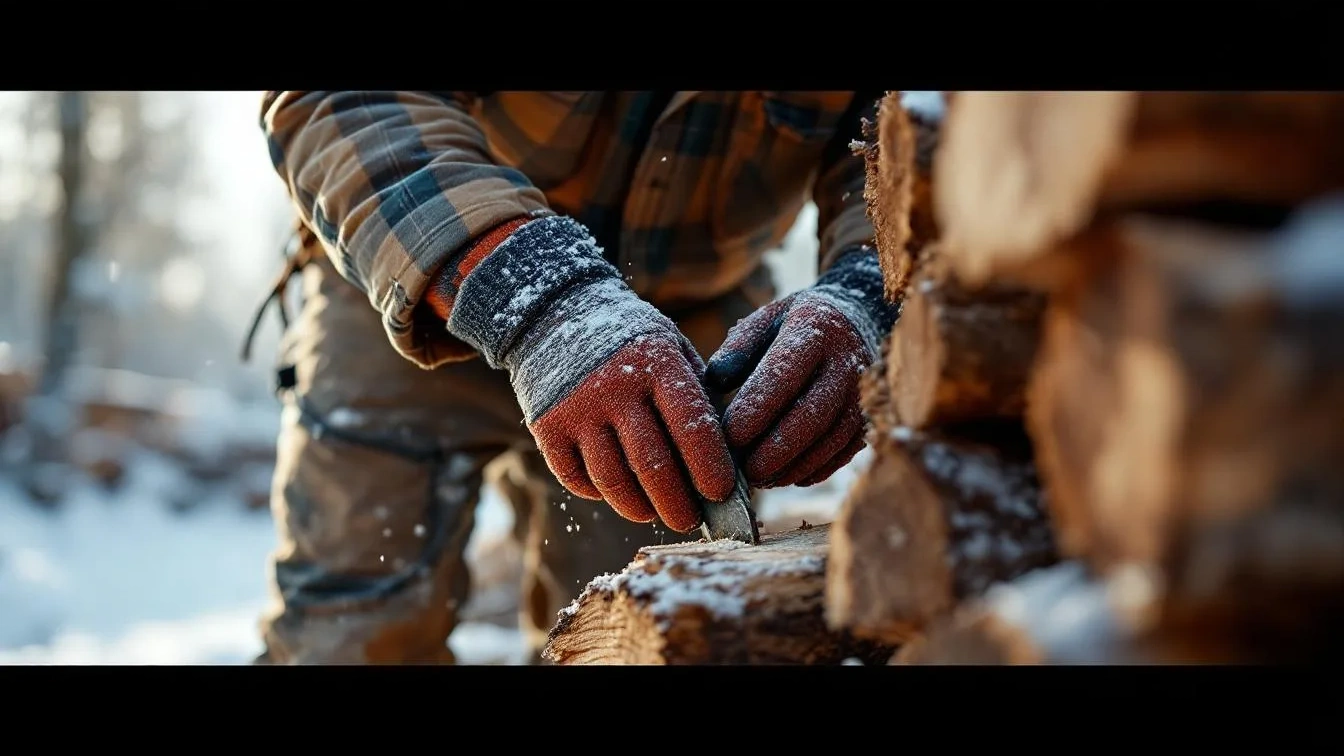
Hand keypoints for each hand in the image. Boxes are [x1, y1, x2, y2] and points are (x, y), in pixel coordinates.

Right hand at [435, 215, 735, 532]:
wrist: (554, 314)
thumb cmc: (631, 340)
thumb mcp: (671, 348)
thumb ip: (697, 396)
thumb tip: (725, 461)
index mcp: (656, 363)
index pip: (692, 426)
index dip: (710, 467)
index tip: (724, 494)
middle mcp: (614, 387)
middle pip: (653, 465)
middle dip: (679, 504)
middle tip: (691, 521)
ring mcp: (576, 410)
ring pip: (614, 481)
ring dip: (641, 508)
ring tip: (659, 513)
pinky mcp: (546, 428)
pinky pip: (577, 480)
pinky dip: (602, 495)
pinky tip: (621, 493)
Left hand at [704, 248, 895, 487]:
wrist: (854, 323)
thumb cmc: (794, 326)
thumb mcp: (765, 320)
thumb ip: (738, 346)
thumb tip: (715, 380)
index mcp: (813, 331)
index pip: (782, 376)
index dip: (755, 411)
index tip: (728, 437)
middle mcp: (845, 363)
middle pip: (811, 416)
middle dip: (774, 449)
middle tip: (743, 470)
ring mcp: (862, 394)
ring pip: (830, 440)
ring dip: (793, 466)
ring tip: (760, 479)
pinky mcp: (868, 418)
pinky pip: (844, 452)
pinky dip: (814, 470)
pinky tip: (786, 477)